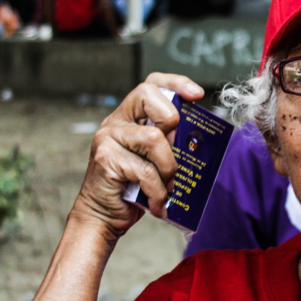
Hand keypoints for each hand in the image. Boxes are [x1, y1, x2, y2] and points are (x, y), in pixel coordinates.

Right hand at [72, 74, 203, 238]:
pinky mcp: (106, 159)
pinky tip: (157, 203)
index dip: (175, 83)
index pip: (151, 85)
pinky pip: (146, 170)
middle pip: (149, 97)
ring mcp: (108, 138)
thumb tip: (195, 136)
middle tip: (173, 152)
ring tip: (168, 188)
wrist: (103, 217)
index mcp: (130, 118)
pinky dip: (158, 191)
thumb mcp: (155, 160)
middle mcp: (116, 122)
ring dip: (168, 168)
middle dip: (172, 122)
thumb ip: (168, 143)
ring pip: (154, 138)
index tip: (197, 95)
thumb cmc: (133, 189)